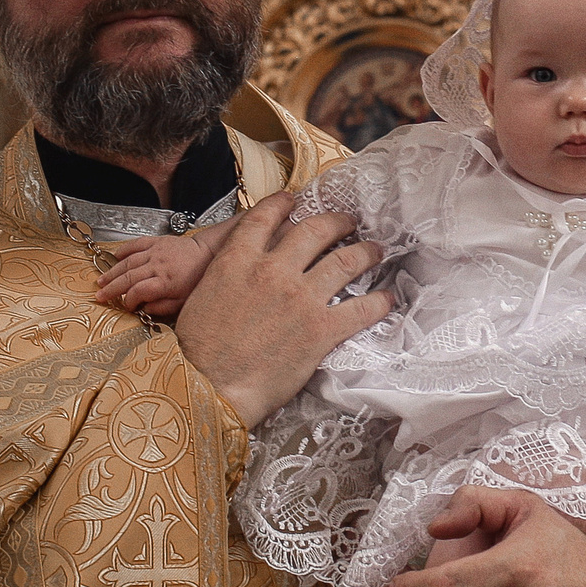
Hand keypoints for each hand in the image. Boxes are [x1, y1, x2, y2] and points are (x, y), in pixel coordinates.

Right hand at [97, 231, 218, 319]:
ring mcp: (156, 252)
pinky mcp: (157, 241)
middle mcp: (158, 265)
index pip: (139, 291)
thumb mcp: (184, 301)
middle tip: (100, 295)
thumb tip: (145, 309)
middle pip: (129, 277)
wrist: (207, 254)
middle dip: (112, 288)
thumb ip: (163, 307)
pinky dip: (124, 250)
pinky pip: (136, 244)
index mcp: (165, 282)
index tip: (127, 307)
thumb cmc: (196, 279)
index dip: (129, 300)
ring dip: (113, 271)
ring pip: (128, 262)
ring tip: (102, 280)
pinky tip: (115, 257)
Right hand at [172, 193, 389, 426]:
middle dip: (336, 222)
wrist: (210, 386)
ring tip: (375, 250)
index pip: (264, 219)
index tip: (293, 200)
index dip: (281, 205)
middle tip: (348, 222)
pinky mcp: (321, 329)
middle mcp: (272, 271)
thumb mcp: (202, 297)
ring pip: (344, 262)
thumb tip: (239, 273)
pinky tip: (387, 298)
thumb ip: (226, 276)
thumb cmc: (198, 352)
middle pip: (314, 231)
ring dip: (365, 253)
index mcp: (237, 261)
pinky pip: (361, 309)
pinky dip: (379, 302)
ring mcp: (300, 298)